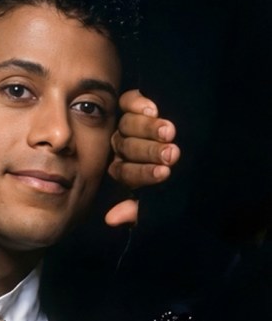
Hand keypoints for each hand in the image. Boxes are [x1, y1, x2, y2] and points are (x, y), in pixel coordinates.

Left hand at [105, 89, 180, 225]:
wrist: (209, 142)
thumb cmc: (186, 175)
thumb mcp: (168, 197)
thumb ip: (138, 210)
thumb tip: (111, 220)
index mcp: (128, 172)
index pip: (126, 172)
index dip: (144, 174)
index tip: (165, 173)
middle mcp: (124, 149)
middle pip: (127, 148)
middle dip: (150, 152)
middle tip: (172, 153)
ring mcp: (129, 125)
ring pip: (127, 125)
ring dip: (148, 129)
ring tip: (169, 132)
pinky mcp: (136, 103)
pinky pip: (127, 101)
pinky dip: (138, 104)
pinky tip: (154, 109)